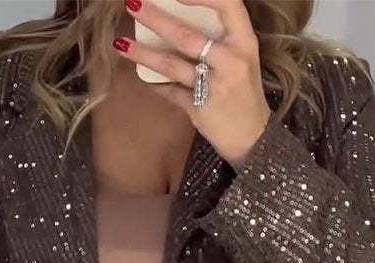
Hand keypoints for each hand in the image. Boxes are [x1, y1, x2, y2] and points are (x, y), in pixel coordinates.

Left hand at [113, 0, 271, 169]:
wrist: (253, 136)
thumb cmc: (244, 91)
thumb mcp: (242, 57)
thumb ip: (220, 37)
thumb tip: (180, 14)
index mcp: (244, 42)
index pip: (227, 4)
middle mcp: (231, 61)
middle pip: (187, 35)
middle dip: (155, 18)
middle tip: (132, 4)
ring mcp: (214, 87)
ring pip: (172, 65)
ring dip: (143, 53)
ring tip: (121, 44)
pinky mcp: (200, 109)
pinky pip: (170, 92)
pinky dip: (155, 84)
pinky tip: (143, 76)